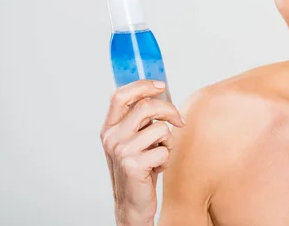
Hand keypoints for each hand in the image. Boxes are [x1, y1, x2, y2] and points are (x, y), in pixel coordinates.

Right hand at [100, 80, 185, 224]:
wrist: (131, 204)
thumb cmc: (137, 169)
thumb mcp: (133, 141)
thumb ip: (139, 120)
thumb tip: (160, 94)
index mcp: (109, 128)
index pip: (120, 96)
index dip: (142, 86)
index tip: (161, 85)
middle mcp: (111, 137)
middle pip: (146, 107)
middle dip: (169, 110)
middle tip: (179, 120)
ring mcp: (121, 150)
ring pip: (160, 129)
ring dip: (168, 142)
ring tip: (160, 154)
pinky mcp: (132, 164)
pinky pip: (163, 150)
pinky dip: (166, 159)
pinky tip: (156, 168)